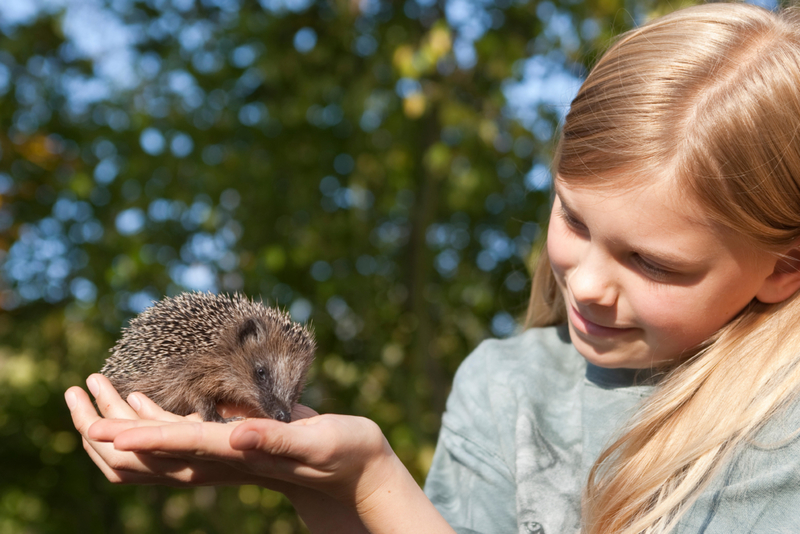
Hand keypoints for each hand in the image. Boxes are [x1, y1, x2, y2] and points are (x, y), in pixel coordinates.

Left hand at [67, 374, 453, 532]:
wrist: (354, 474)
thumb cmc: (344, 454)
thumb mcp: (315, 442)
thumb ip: (275, 438)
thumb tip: (235, 436)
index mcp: (238, 456)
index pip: (176, 448)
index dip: (136, 437)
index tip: (97, 426)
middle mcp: (220, 460)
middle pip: (148, 455)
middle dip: (109, 426)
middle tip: (75, 392)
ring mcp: (221, 455)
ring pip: (154, 444)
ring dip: (121, 418)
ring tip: (92, 387)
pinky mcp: (229, 445)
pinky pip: (175, 433)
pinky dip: (150, 416)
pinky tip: (139, 396)